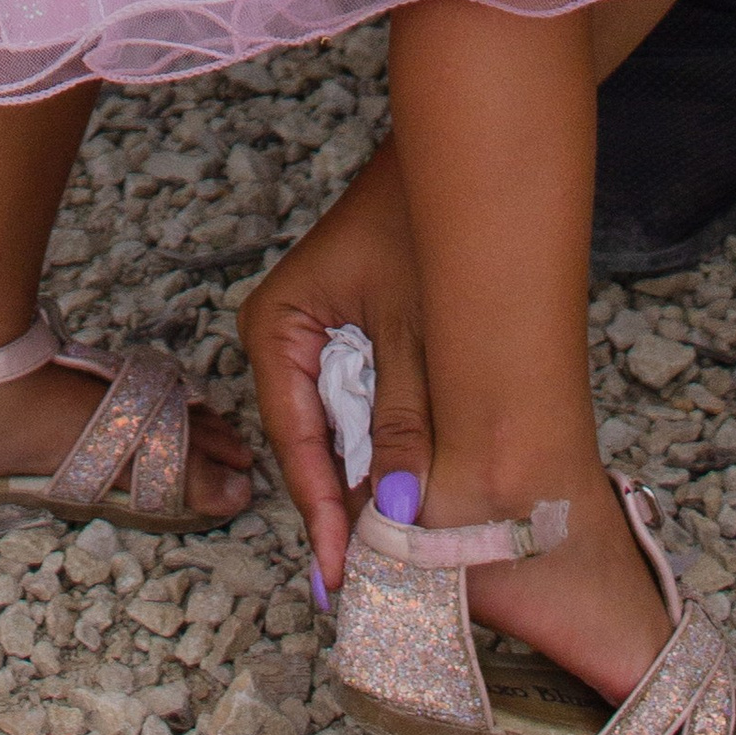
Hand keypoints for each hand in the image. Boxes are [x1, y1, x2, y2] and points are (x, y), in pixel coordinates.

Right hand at [241, 138, 433, 596]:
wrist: (459, 152)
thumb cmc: (425, 222)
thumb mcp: (414, 332)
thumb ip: (403, 424)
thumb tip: (394, 513)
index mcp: (276, 327)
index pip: (295, 438)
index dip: (321, 510)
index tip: (343, 575)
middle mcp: (285, 338)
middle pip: (312, 443)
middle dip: (342, 507)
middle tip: (370, 583)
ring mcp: (317, 339)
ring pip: (339, 430)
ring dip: (364, 483)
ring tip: (388, 557)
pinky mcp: (352, 339)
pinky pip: (362, 405)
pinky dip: (385, 445)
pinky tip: (404, 493)